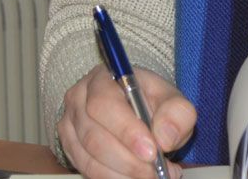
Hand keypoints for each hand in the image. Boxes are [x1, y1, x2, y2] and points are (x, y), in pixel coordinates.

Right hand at [57, 64, 195, 178]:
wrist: (138, 111)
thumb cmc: (151, 102)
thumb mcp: (171, 100)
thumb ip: (176, 113)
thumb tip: (164, 138)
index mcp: (101, 79)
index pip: (104, 103)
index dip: (126, 130)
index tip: (151, 150)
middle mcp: (78, 100)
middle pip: (93, 135)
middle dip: (127, 159)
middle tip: (153, 171)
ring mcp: (70, 126)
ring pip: (89, 158)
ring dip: (122, 173)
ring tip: (151, 175)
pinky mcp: (71, 149)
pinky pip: (87, 170)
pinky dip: (113, 178)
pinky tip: (135, 177)